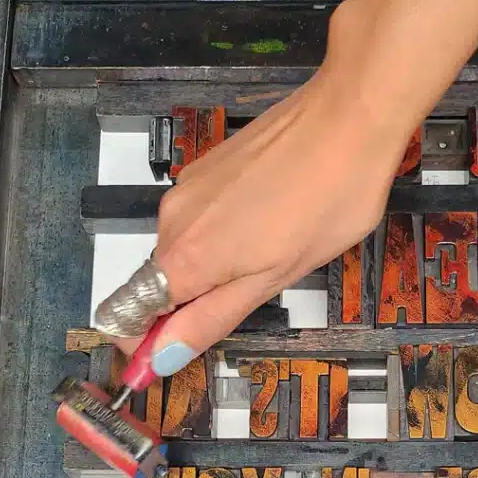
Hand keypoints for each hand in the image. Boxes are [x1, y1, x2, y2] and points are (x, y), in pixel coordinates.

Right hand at [123, 56, 411, 375]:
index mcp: (183, 258)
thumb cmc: (327, 202)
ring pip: (186, 248)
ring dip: (219, 263)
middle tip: (260, 288)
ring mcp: (188, 187)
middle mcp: (171, 220)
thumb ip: (209, 319)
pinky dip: (227, 229)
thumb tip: (158, 357)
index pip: (129, 314)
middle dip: (197, 300)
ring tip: (276, 246)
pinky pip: (203, 216)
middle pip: (162, 282)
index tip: (174, 352)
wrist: (348, 120)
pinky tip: (273, 217)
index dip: (148, 340)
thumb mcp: (272, 280)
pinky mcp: (207, 165)